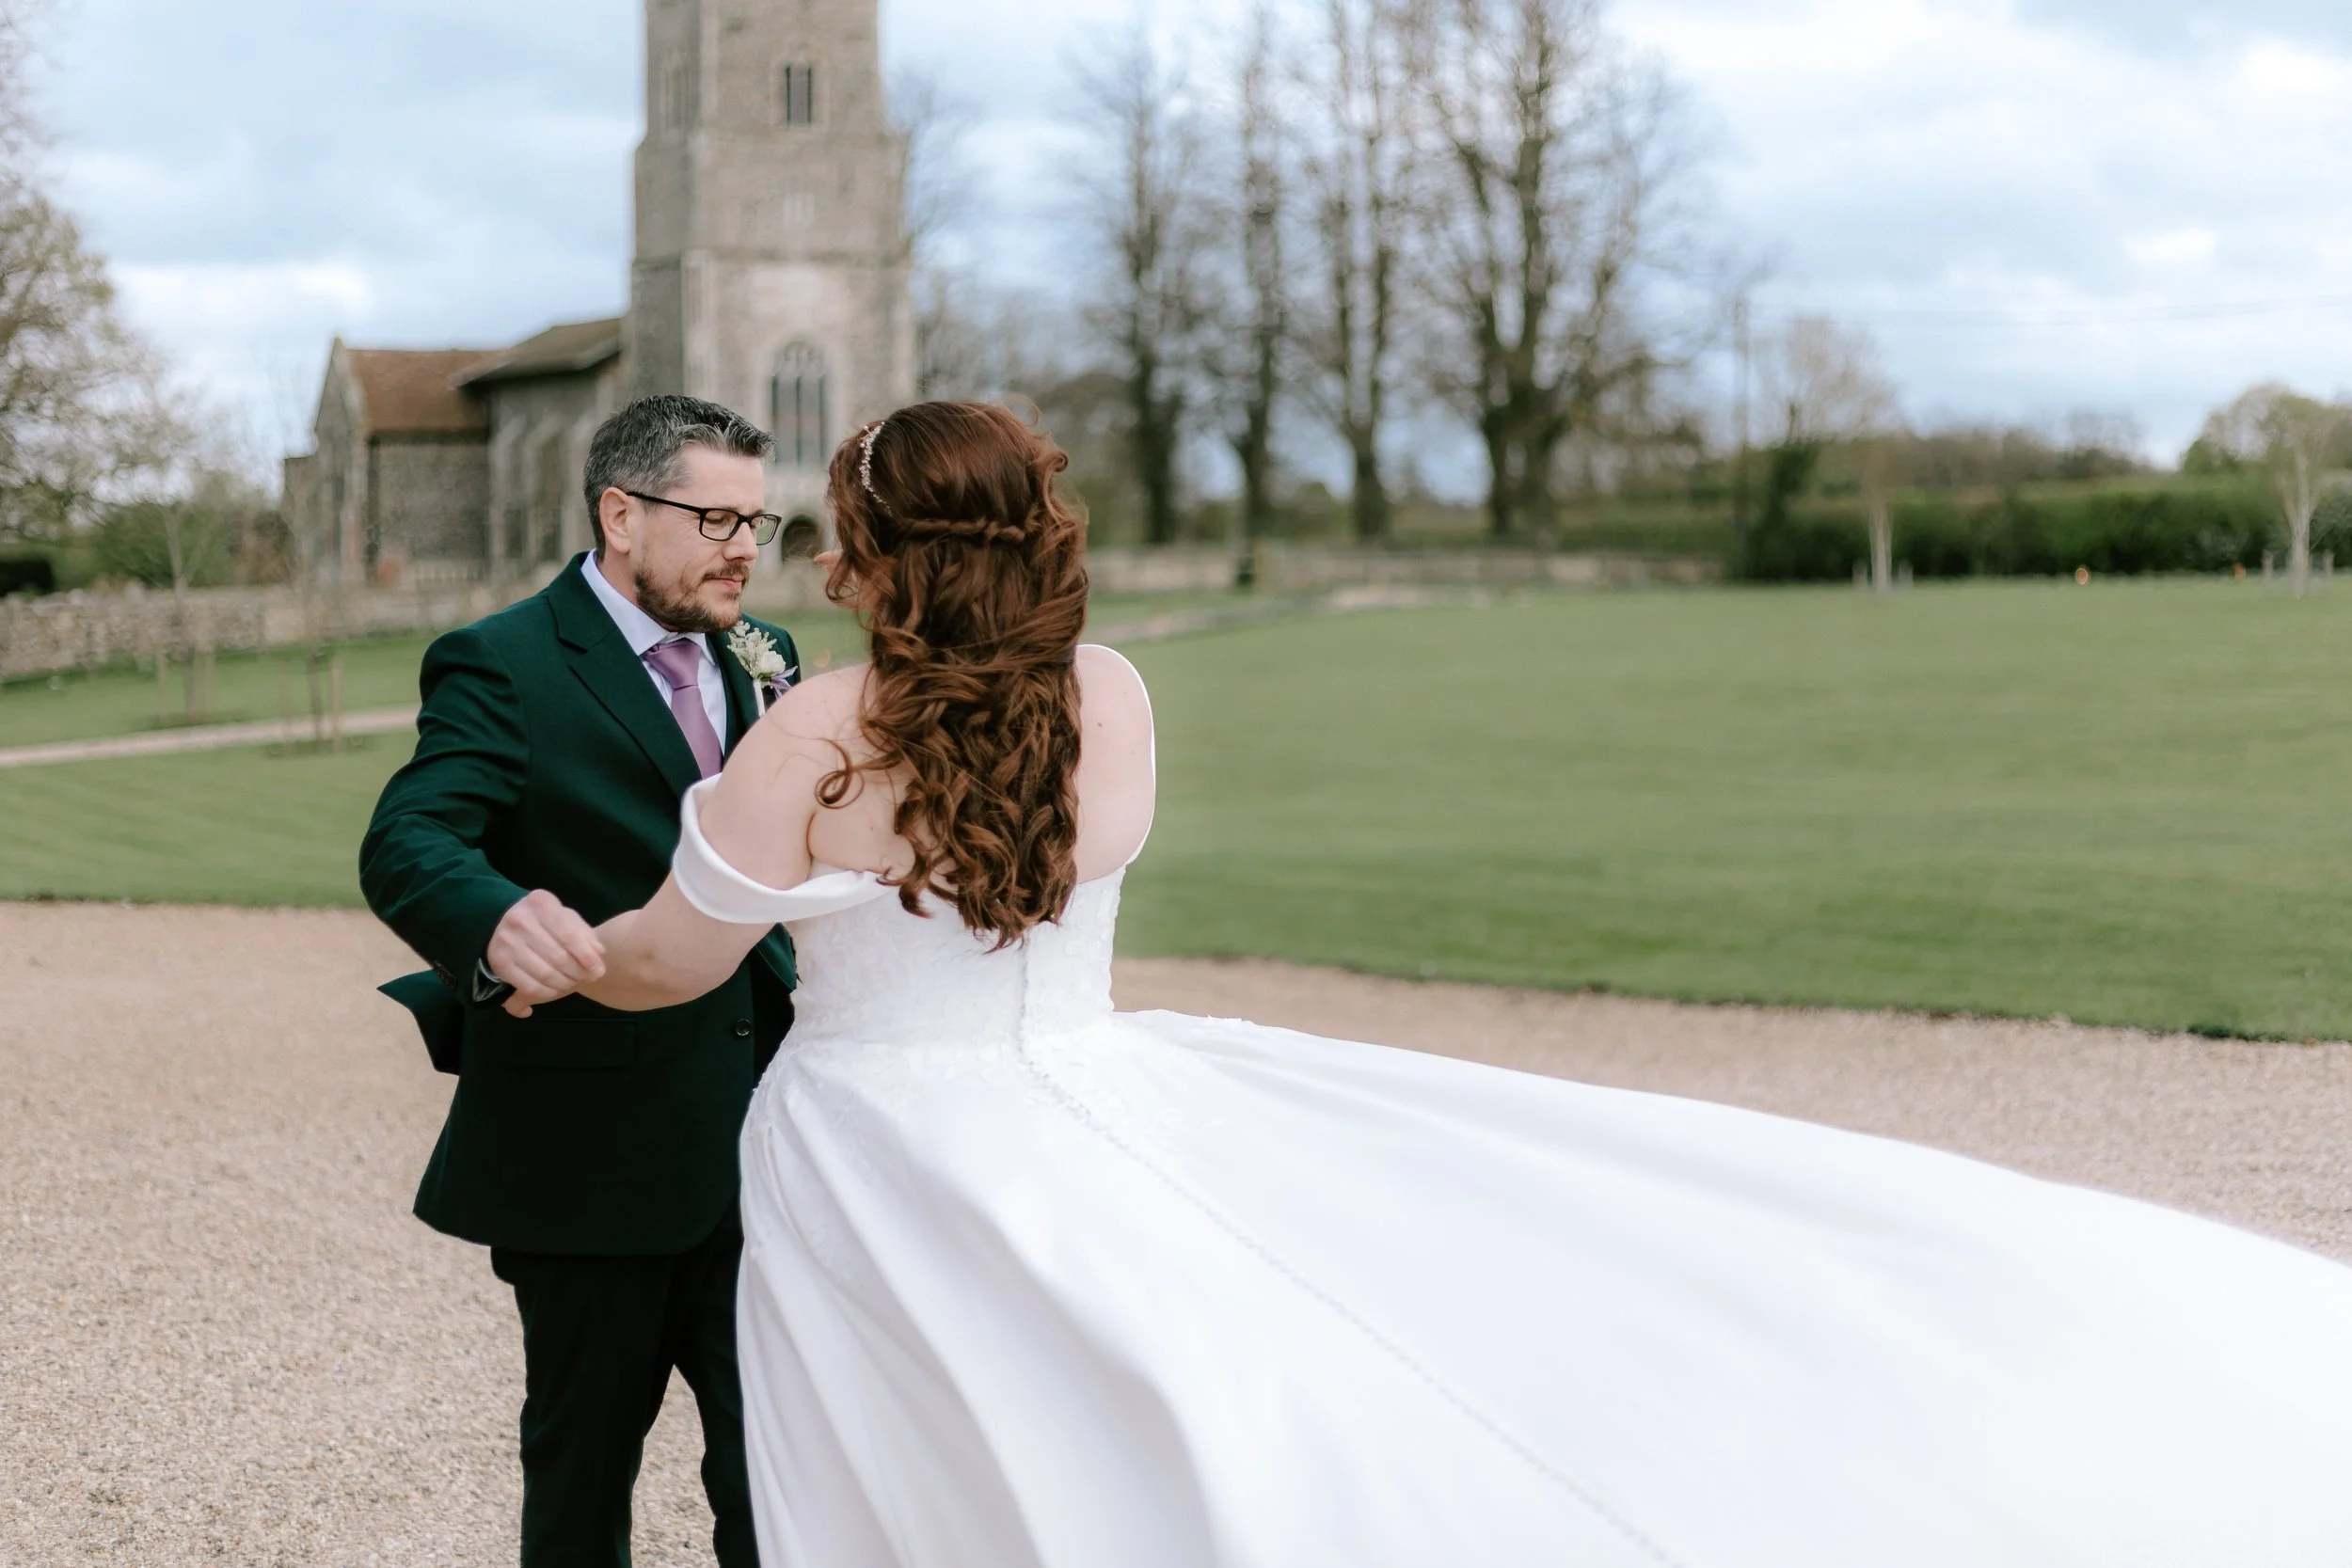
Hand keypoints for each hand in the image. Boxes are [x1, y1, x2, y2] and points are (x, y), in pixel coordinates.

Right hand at [486, 890, 606, 1016]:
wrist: (506, 921)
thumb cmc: (546, 921)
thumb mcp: (566, 918)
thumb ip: (584, 933)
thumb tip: (599, 953)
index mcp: (541, 904)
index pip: (569, 936)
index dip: (587, 957)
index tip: (599, 971)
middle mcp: (520, 920)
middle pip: (558, 957)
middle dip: (578, 973)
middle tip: (586, 978)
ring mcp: (507, 941)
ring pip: (545, 974)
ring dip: (564, 984)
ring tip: (572, 983)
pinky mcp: (499, 962)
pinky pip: (528, 986)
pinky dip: (546, 992)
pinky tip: (555, 990)